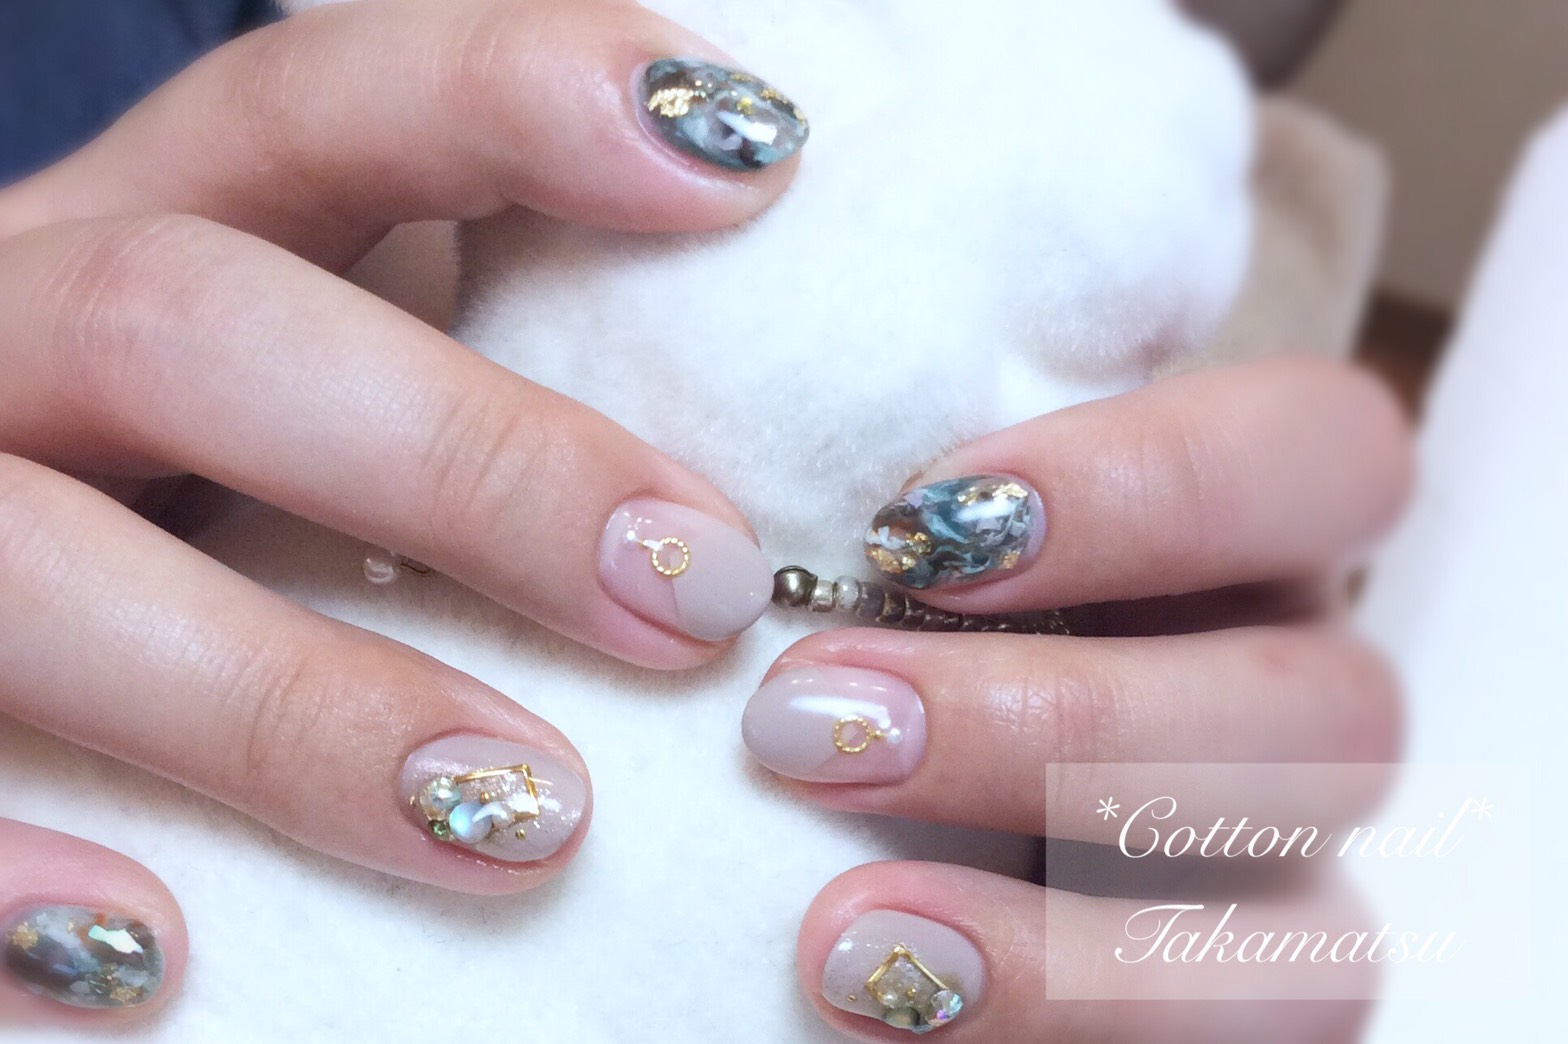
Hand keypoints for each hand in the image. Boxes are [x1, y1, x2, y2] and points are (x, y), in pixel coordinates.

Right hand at [0, 0, 805, 1022]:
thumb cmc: (193, 512)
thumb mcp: (306, 412)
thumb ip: (461, 389)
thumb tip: (729, 492)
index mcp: (142, 241)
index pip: (310, 103)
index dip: (510, 93)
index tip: (748, 154)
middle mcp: (3, 348)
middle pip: (186, 321)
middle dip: (462, 453)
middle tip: (691, 594)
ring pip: (35, 567)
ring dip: (289, 702)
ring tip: (529, 822)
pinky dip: (20, 876)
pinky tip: (166, 962)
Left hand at [741, 357, 1412, 1040]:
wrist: (798, 848)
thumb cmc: (821, 631)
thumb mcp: (832, 537)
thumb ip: (828, 484)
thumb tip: (698, 522)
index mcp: (1232, 547)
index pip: (1324, 452)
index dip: (1151, 481)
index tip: (908, 524)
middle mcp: (1283, 705)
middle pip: (1343, 711)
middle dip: (1067, 723)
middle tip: (816, 715)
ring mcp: (1273, 885)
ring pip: (1327, 936)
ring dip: (1073, 943)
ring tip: (836, 928)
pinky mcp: (1220, 1011)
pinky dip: (1055, 1025)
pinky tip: (868, 995)